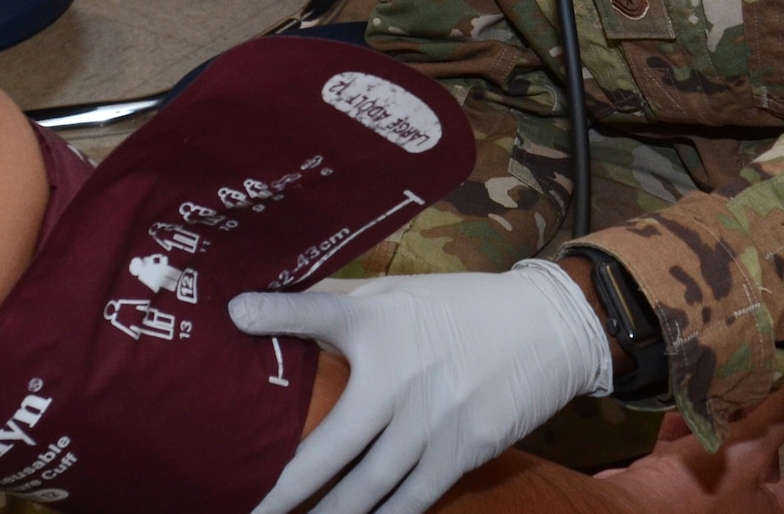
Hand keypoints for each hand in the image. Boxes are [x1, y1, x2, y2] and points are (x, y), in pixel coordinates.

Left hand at [231, 260, 612, 513]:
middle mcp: (399, 375)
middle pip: (330, 447)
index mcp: (378, 322)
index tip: (235, 317)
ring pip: (367, 489)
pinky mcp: (464, 449)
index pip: (316, 312)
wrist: (548, 327)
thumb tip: (260, 305)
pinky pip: (412, 499)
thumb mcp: (397, 292)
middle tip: (253, 513)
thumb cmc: (458, 308)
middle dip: (286, 492)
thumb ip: (333, 302)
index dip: (274, 314)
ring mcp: (432, 420)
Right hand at [595, 382, 783, 513]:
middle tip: (762, 387)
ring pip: (722, 456)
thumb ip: (781, 417)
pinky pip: (683, 456)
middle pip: (763, 466)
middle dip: (763, 424)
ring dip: (722, 423)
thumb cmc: (700, 490)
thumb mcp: (747, 450)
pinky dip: (685, 429)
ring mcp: (703, 502)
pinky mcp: (667, 489)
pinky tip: (683, 400)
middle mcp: (740, 512)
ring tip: (724, 385)